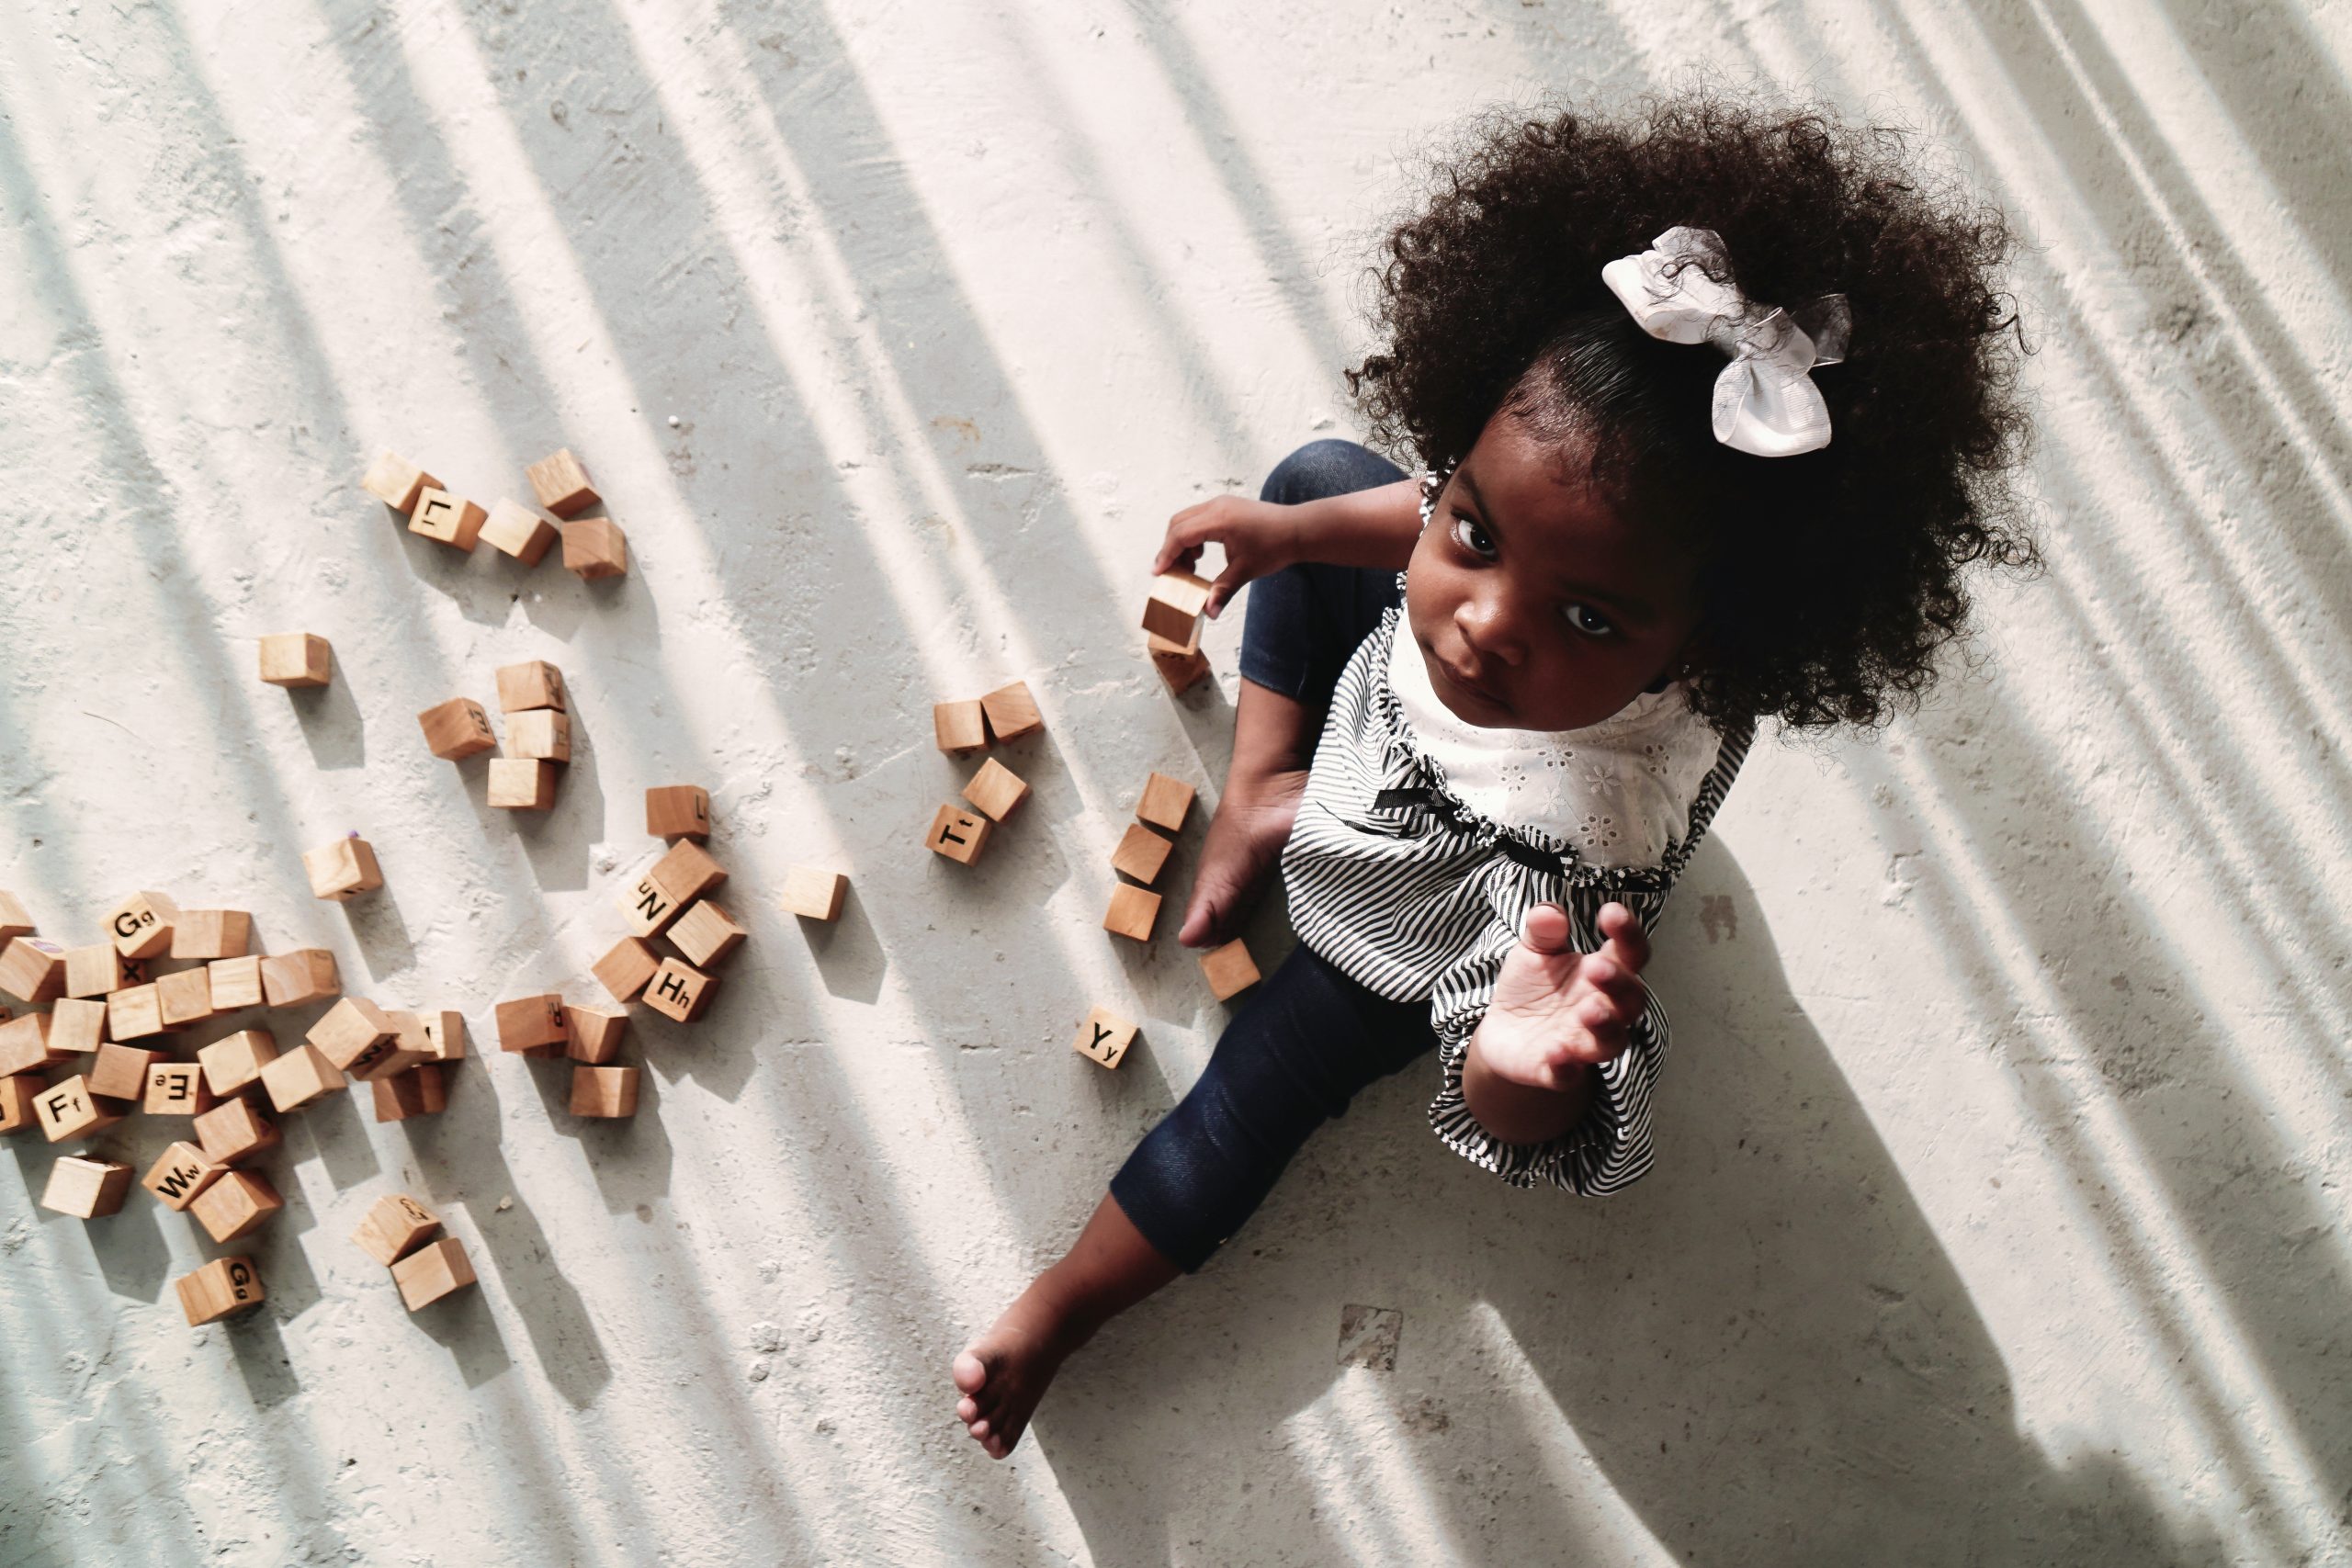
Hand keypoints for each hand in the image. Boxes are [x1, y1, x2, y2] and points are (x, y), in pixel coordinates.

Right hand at [1151, 495, 1301, 619]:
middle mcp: (1216, 507)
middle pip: (1178, 524)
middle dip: (1171, 549)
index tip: (1159, 573)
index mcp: (1219, 520)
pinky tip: (1201, 554)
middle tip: (1173, 573)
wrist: (1298, 529)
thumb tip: (1209, 613)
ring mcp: (1221, 504)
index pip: (1181, 535)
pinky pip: (1198, 518)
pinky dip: (1192, 536)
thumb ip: (1222, 590)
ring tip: (1190, 566)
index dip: (1166, 554)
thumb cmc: (1275, 546)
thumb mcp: (1246, 571)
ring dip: (1181, 543)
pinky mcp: (1225, 506)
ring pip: (1186, 520)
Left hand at [1471, 902, 1650, 1092]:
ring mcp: (1583, 1043)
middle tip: (1597, 968)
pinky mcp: (1557, 1071)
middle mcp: (1603, 1009)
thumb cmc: (1533, 985)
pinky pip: (1568, 1075)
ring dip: (1604, 1026)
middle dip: (1619, 984)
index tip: (1610, 913)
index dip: (1628, 934)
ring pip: (1611, 1042)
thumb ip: (1543, 931)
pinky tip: (1555, 1052)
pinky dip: (1565, 1067)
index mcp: (1603, 973)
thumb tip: (1548, 913)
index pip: (1630, 953)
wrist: (1503, 1030)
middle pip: (1632, 1001)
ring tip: (1589, 1010)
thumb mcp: (1534, 951)